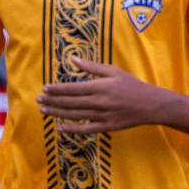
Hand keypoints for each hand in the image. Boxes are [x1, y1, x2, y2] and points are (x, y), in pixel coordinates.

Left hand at [38, 57, 167, 133]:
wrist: (150, 105)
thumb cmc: (132, 86)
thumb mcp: (113, 71)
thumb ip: (92, 67)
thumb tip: (73, 59)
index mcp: (99, 87)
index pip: (72, 88)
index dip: (56, 89)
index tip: (45, 88)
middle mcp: (98, 102)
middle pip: (69, 102)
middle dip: (52, 100)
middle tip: (38, 99)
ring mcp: (101, 116)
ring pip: (74, 115)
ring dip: (57, 113)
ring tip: (43, 110)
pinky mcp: (106, 127)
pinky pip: (85, 129)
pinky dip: (71, 129)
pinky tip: (60, 128)